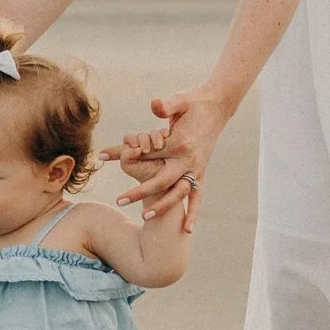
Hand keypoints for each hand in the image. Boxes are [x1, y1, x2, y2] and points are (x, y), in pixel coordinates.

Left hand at [114, 89, 226, 231]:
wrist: (217, 106)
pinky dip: (193, 213)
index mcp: (181, 143)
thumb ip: (165, 105)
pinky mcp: (201, 172)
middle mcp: (190, 160)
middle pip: (161, 180)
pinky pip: (197, 196)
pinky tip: (187, 229)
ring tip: (144, 217)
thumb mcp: (179, 100)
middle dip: (140, 191)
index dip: (131, 158)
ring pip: (178, 193)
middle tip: (119, 200)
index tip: (111, 161)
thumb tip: (154, 104)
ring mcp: (197, 168)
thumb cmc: (193, 102)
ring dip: (162, 206)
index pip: (151, 155)